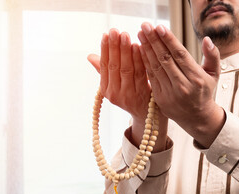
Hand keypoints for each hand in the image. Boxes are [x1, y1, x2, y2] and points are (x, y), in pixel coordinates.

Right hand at [88, 29, 167, 151]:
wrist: (147, 117)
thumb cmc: (130, 95)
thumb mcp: (115, 85)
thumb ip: (104, 70)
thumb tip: (90, 56)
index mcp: (106, 90)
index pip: (104, 66)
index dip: (105, 50)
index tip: (106, 34)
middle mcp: (115, 94)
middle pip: (114, 66)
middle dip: (115, 47)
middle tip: (116, 31)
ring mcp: (129, 95)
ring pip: (127, 69)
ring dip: (126, 51)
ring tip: (126, 36)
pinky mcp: (142, 95)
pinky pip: (141, 73)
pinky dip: (139, 59)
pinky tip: (139, 47)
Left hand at [137, 23, 224, 147]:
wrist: (196, 118)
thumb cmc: (204, 91)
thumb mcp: (214, 74)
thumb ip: (212, 56)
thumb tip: (206, 39)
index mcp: (196, 78)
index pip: (180, 55)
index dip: (168, 40)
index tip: (159, 27)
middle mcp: (183, 86)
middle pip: (165, 59)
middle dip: (154, 41)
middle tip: (145, 26)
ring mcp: (170, 93)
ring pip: (156, 67)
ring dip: (146, 49)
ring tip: (140, 34)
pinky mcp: (160, 98)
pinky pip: (150, 77)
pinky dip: (144, 63)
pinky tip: (139, 50)